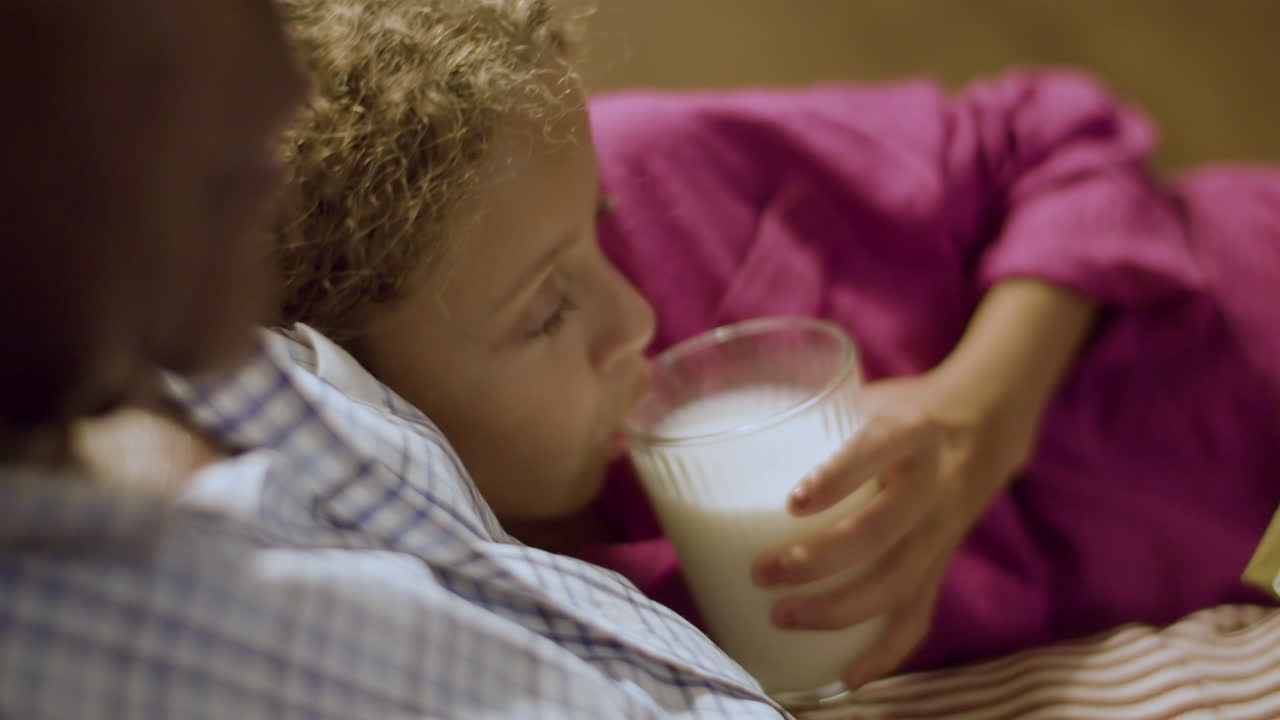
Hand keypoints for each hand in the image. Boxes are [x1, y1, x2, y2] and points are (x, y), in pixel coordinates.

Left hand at [751, 371, 1038, 688]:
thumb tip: (725, 449)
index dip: (837, 477)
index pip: (878, 448)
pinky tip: (848, 675)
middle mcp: (931, 483)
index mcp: (910, 430)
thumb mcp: (869, 398)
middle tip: (763, 571)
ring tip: (782, 616)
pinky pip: (918, 615)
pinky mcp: (941, 563)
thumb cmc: (903, 411)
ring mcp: (940, 530)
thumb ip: (813, 423)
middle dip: (818, 559)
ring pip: (896, 581)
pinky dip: (885, 651)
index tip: (794, 501)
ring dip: (837, 609)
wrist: (983, 425)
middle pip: (880, 531)